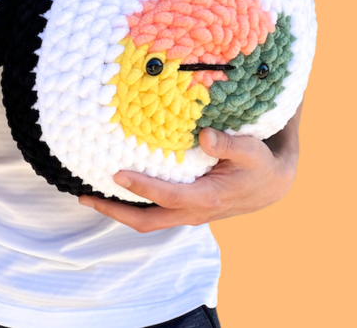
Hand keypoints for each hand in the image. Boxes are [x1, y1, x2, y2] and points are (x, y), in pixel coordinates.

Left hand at [78, 109, 301, 232]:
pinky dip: (131, 204)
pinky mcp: (184, 208)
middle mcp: (193, 212)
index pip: (166, 196)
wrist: (271, 185)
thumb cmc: (259, 164)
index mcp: (207, 198)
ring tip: (89, 195)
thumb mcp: (251, 150)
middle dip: (114, 212)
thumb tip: (203, 136)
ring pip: (147, 220)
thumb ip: (228, 144)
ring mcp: (187, 213)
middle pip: (147, 221)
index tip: (116, 174)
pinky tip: (115, 189)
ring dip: (118, 211)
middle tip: (85, 196)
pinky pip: (153, 211)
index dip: (141, 187)